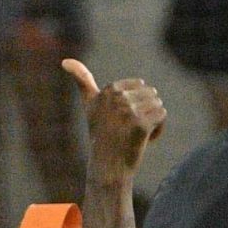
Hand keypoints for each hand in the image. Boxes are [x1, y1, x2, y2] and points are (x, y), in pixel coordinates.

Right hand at [65, 58, 166, 181]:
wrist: (108, 166)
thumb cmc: (101, 136)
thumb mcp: (90, 105)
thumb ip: (82, 81)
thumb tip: (65, 60)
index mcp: (109, 90)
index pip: (141, 85)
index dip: (136, 103)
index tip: (121, 118)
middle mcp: (117, 97)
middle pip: (151, 94)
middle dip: (146, 112)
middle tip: (128, 129)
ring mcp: (129, 110)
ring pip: (158, 105)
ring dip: (152, 121)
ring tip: (135, 134)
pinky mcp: (140, 124)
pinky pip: (162, 116)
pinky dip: (158, 130)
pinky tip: (143, 140)